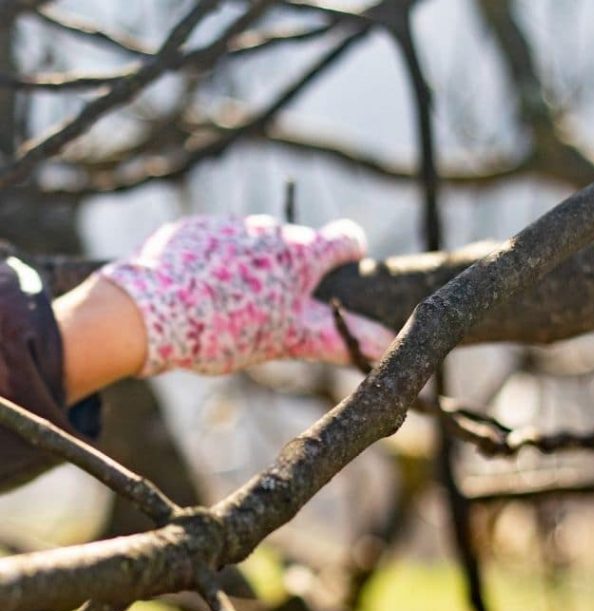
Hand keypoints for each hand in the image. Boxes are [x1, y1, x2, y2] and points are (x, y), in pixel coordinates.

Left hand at [99, 215, 392, 375]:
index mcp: (301, 252)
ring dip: (255, 266)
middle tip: (278, 305)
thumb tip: (388, 345)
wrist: (148, 313)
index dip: (350, 252)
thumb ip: (340, 340)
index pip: (346, 237)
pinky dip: (217, 263)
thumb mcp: (291, 340)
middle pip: (298, 242)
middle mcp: (271, 229)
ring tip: (230, 305)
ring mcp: (231, 225)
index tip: (345, 266)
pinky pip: (217, 243)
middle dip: (295, 269)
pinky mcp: (193, 229)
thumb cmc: (229, 329)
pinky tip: (199, 294)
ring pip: (257, 243)